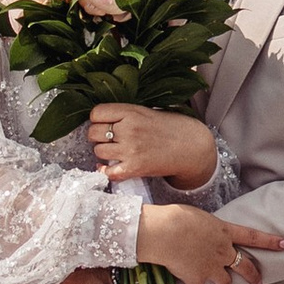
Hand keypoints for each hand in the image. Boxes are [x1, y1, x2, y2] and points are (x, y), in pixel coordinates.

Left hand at [86, 105, 217, 186]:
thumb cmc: (170, 127)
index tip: (104, 122)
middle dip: (97, 136)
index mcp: (131, 112)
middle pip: (93, 132)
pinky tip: (110, 167)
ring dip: (103, 152)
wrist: (191, 146)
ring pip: (98, 151)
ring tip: (114, 150)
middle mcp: (129, 129)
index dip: (97, 118)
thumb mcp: (146, 111)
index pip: (96, 113)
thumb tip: (98, 120)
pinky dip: (105, 170)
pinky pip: (108, 172)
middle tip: (108, 138)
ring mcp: (131, 150)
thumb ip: (124, 114)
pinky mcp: (135, 168)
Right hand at [134, 205, 283, 283]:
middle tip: (258, 281)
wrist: (164, 232)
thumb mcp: (197, 216)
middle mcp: (222, 250)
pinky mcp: (196, 278)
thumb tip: (201, 228)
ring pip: (225, 281)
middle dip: (253, 274)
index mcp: (223, 231)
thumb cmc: (176, 217)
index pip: (253, 236)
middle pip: (244, 264)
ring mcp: (211, 266)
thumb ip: (205, 225)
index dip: (270, 241)